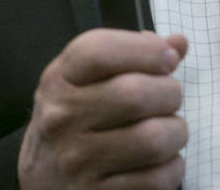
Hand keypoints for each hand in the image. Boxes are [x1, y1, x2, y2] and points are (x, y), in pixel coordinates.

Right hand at [18, 28, 187, 189]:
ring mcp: (78, 161)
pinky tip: (163, 158)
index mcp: (60, 79)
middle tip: (170, 96)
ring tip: (170, 128)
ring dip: (176, 131)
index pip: (99, 51)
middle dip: (169, 91)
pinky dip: (173, 166)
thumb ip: (130, 55)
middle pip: (134, 94)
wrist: (42, 177)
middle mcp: (63, 118)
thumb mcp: (85, 78)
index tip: (168, 57)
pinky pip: (156, 179)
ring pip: (152, 138)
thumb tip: (177, 43)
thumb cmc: (72, 118)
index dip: (145, 49)